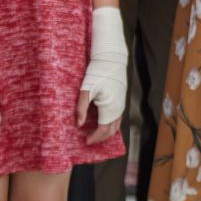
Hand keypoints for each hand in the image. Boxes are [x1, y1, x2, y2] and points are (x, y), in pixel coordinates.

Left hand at [79, 6, 127, 144]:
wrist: (112, 59)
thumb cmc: (98, 73)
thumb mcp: (86, 90)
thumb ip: (81, 108)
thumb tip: (79, 124)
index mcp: (110, 108)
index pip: (103, 130)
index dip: (95, 138)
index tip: (85, 141)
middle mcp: (118, 109)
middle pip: (112, 131)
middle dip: (101, 138)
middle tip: (89, 139)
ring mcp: (122, 105)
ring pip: (116, 125)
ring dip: (106, 132)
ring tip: (95, 133)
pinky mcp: (122, 100)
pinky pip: (118, 118)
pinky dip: (111, 124)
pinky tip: (102, 122)